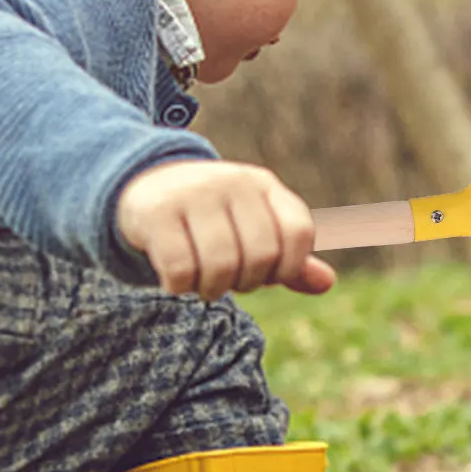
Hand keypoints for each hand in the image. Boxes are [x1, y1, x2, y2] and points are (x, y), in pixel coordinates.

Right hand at [117, 160, 336, 299]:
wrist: (143, 184)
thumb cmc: (211, 217)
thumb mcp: (253, 228)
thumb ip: (288, 258)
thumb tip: (327, 283)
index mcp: (263, 184)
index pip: (299, 232)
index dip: (289, 267)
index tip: (268, 274)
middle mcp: (232, 182)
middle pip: (260, 255)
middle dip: (246, 283)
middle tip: (229, 281)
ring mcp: (193, 194)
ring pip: (221, 265)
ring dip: (212, 289)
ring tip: (204, 284)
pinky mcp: (157, 213)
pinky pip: (180, 269)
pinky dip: (180, 287)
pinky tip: (176, 280)